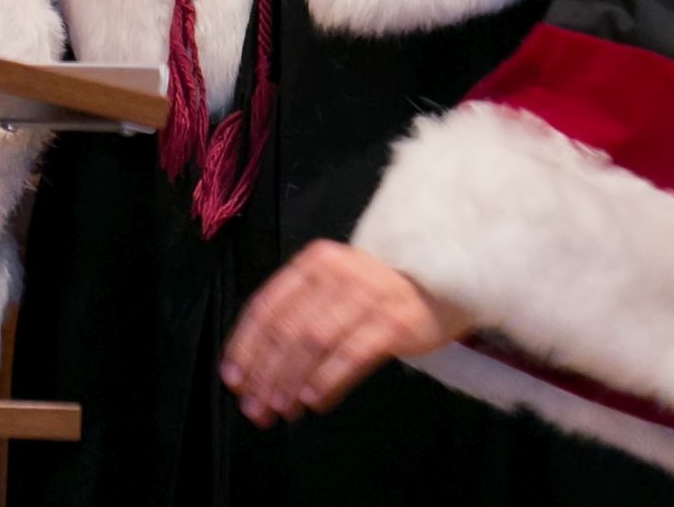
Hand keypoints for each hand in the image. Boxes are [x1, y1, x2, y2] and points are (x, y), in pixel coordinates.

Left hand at [220, 239, 469, 426]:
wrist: (440, 281)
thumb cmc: (376, 290)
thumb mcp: (333, 287)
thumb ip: (298, 313)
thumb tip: (255, 363)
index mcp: (314, 263)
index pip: (268, 305)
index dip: (246, 345)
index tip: (233, 378)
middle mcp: (337, 273)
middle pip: (288, 329)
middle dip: (266, 373)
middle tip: (255, 408)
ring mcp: (367, 296)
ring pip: (315, 343)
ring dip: (292, 381)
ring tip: (280, 410)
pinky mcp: (393, 322)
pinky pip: (351, 355)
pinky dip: (328, 381)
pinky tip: (314, 401)